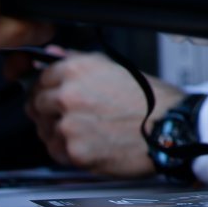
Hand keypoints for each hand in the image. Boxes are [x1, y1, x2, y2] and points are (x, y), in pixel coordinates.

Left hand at [26, 51, 183, 177]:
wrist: (171, 127)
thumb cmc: (152, 99)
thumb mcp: (116, 68)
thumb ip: (77, 61)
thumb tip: (53, 54)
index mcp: (78, 70)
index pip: (40, 77)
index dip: (46, 87)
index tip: (51, 93)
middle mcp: (68, 95)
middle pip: (35, 104)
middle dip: (48, 110)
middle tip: (69, 115)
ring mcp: (69, 125)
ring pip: (44, 130)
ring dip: (57, 131)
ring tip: (85, 130)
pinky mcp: (74, 152)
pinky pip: (56, 152)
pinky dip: (68, 150)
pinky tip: (90, 143)